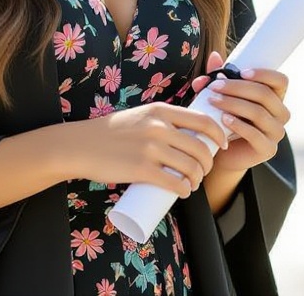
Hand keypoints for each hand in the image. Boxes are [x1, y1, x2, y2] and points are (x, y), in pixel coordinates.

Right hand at [68, 102, 227, 196]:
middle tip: (203, 171)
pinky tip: (184, 192)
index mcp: (162, 111)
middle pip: (200, 147)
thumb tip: (187, 135)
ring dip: (197, 180)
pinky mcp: (141, 169)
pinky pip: (173, 182)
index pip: (203, 120)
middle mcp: (159, 127)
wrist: (82, 144)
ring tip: (192, 184)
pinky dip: (184, 190)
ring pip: (190, 167)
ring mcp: (151, 148)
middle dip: (208, 164)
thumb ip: (162, 121)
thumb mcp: (142, 115)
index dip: (219, 135)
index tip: (221, 146)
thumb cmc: (112, 132)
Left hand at [191, 51, 289, 173]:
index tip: (241, 72)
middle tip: (214, 86)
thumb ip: (218, 76)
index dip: (264, 74)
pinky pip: (255, 135)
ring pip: (258, 113)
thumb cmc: (225, 117)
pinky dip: (238, 125)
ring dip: (233, 104)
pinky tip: (223, 119)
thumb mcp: (222, 94)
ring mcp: (276, 133)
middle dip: (237, 87)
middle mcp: (281, 114)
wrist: (222, 152)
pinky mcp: (268, 149)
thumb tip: (214, 56)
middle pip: (265, 95)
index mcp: (276, 96)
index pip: (281, 80)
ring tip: (213, 100)